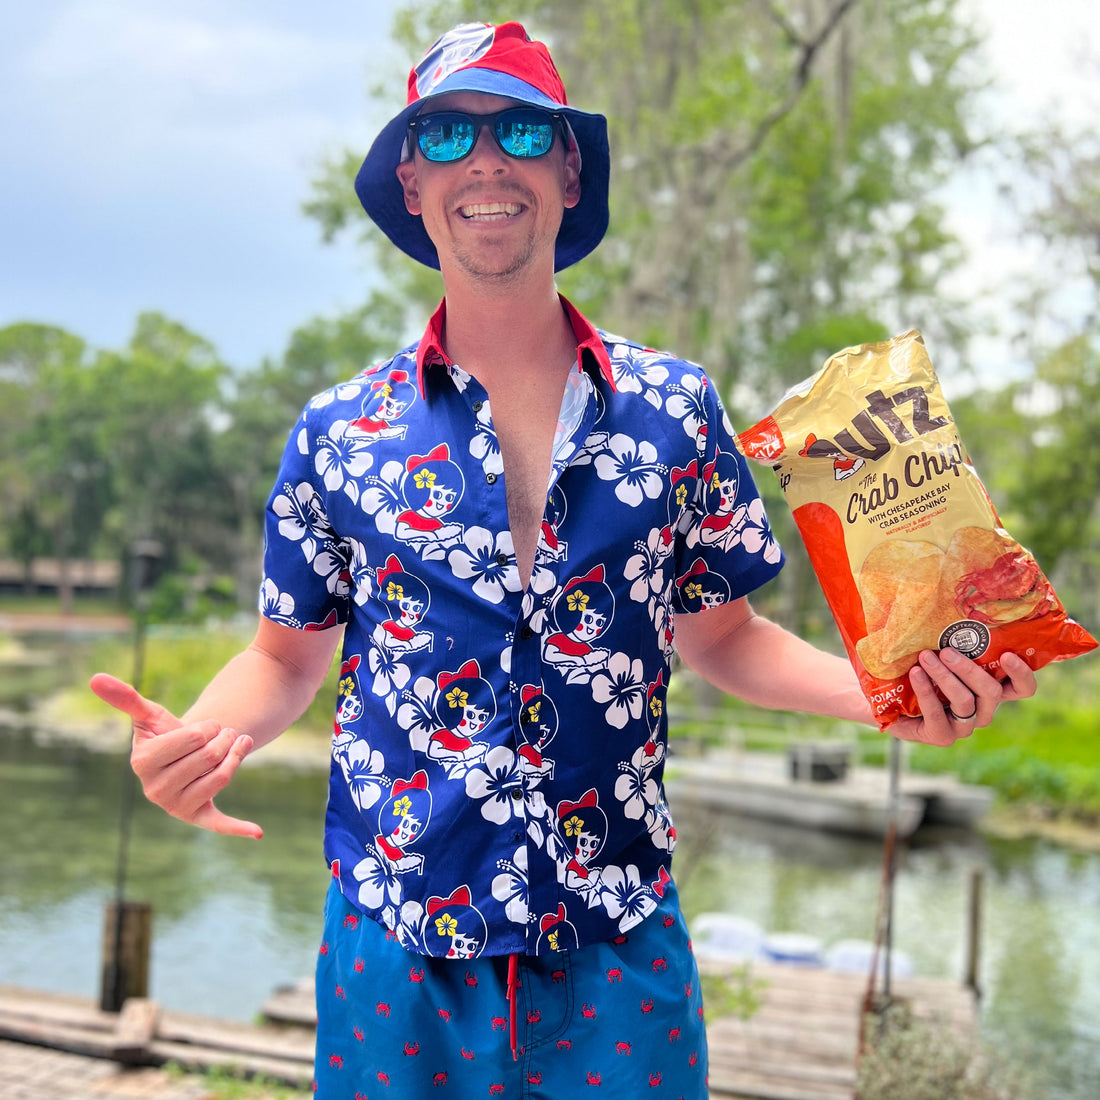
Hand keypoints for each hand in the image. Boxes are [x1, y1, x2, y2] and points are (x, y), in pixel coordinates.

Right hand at [89, 673, 261, 837]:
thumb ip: (125, 697)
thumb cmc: (166, 733)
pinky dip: (238, 828)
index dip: (207, 727)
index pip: (193, 739)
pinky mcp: (198, 817)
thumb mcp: (149, 714)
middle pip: (209, 757)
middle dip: (223, 738)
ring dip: (236, 754)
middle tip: (223, 734)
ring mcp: (175, 807)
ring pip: (222, 776)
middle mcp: (154, 791)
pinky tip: (257, 832)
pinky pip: (219, 824)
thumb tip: (95, 679)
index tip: (206, 727)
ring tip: (236, 743)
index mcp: (141, 763)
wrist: (184, 755)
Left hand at [891, 649, 1036, 745]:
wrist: (887, 697)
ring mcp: (964, 725)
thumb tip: (947, 601)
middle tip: (946, 651)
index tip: (1008, 654)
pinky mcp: (941, 736)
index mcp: (990, 689)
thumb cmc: (917, 667)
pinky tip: (916, 675)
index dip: (1021, 675)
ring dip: (944, 677)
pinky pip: (938, 716)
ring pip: (965, 702)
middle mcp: (983, 709)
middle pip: (991, 692)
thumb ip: (951, 637)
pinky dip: (927, 692)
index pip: (1021, 689)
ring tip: (925, 658)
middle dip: (969, 669)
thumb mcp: (937, 650)